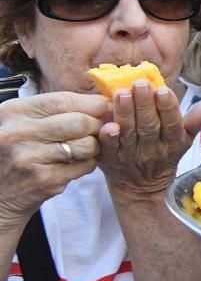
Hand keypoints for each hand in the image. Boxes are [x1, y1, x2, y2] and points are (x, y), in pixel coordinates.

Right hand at [0, 92, 106, 225]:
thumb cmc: (16, 153)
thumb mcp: (22, 124)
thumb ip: (55, 111)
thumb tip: (105, 102)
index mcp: (13, 112)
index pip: (64, 100)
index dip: (92, 103)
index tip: (107, 107)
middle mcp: (17, 133)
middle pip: (80, 122)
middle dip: (97, 125)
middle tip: (98, 130)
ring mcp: (29, 158)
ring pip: (87, 145)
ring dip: (93, 147)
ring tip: (82, 149)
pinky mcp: (43, 180)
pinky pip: (84, 165)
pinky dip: (87, 164)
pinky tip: (73, 165)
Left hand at [99, 81, 200, 198]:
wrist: (141, 187)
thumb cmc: (164, 154)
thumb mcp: (184, 139)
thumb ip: (195, 121)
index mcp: (173, 143)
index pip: (172, 124)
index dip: (168, 108)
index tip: (163, 89)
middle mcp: (152, 150)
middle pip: (149, 126)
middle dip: (144, 104)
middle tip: (140, 83)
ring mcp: (130, 155)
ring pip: (129, 133)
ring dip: (125, 113)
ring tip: (122, 93)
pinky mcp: (110, 160)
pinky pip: (109, 148)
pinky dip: (108, 137)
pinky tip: (107, 125)